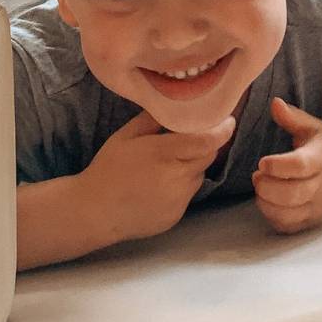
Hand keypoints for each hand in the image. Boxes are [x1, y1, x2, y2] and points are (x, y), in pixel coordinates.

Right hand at [82, 108, 234, 244]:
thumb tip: (177, 105)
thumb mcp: (126, 135)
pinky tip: (158, 186)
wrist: (94, 212)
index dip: (221, 130)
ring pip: (198, 175)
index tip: (228, 120)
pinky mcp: (177, 216)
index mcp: (163, 154)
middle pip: (207, 156)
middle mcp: (176, 178)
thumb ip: (154, 118)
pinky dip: (181, 186)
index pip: (206, 141)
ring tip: (165, 165)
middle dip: (203, 146)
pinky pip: (188, 194)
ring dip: (190, 166)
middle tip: (187, 140)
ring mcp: (178, 200)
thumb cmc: (109, 168)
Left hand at [252, 97, 321, 234]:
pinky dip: (273, 218)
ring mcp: (317, 206)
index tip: (263, 161)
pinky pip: (288, 227)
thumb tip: (274, 102)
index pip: (299, 166)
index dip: (277, 166)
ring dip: (267, 204)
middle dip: (267, 187)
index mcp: (321, 159)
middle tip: (257, 176)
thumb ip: (292, 118)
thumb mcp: (313, 128)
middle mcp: (321, 186)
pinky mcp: (312, 220)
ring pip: (288, 215)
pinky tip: (269, 202)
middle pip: (292, 195)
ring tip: (262, 188)